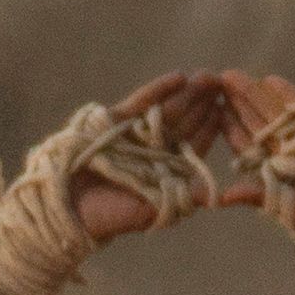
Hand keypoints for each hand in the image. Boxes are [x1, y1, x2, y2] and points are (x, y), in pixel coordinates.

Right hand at [70, 73, 240, 241]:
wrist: (67, 209)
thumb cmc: (108, 217)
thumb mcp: (149, 210)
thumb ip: (178, 198)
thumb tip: (211, 197)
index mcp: (164, 169)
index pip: (192, 145)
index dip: (209, 128)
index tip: (226, 112)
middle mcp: (152, 149)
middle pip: (182, 122)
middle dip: (202, 103)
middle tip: (221, 84)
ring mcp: (133, 133)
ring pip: (165, 109)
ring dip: (186, 93)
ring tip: (205, 77)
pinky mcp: (113, 121)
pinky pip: (139, 103)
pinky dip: (157, 90)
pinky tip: (177, 77)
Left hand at [202, 69, 294, 248]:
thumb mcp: (287, 207)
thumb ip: (257, 195)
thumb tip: (220, 198)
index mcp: (275, 172)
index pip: (248, 146)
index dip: (231, 127)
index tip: (213, 110)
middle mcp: (288, 153)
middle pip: (259, 123)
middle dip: (240, 102)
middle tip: (218, 81)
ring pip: (277, 112)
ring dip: (257, 95)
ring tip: (234, 77)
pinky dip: (291, 96)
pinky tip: (272, 81)